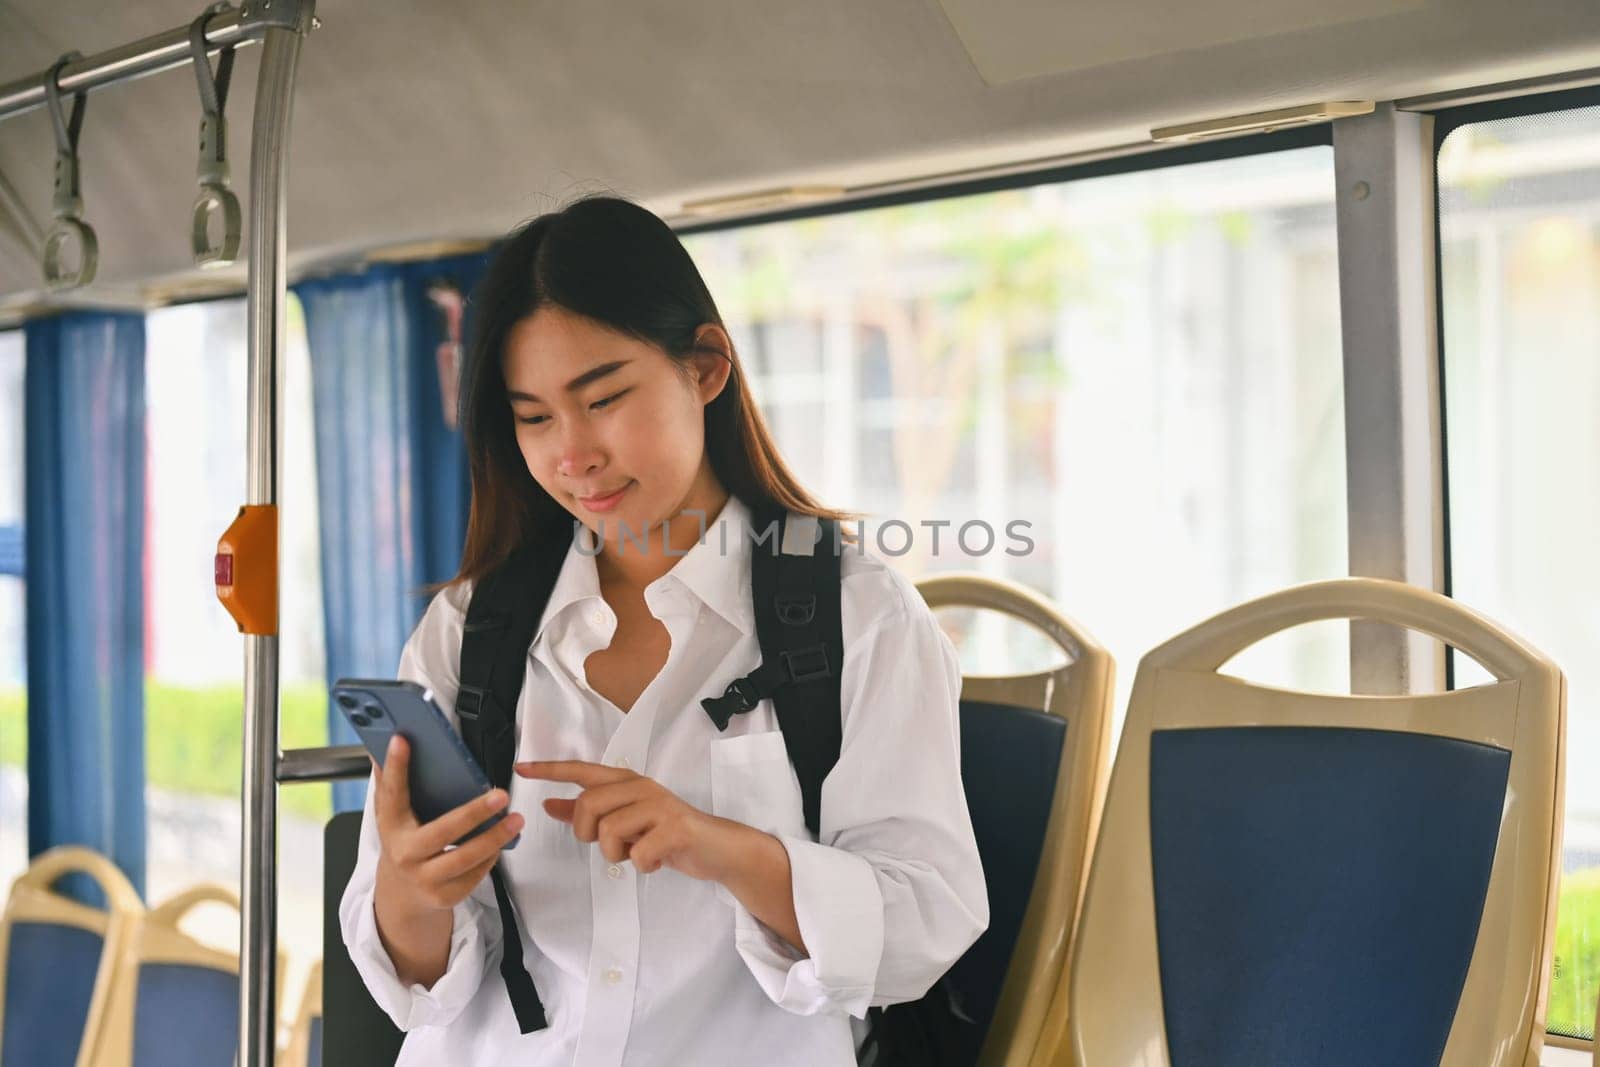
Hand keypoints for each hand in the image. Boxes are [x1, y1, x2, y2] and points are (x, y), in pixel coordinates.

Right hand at [372, 734, 524, 912]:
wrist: (402, 895)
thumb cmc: (404, 843)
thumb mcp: (393, 816)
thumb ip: (391, 783)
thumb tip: (387, 743)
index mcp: (391, 827)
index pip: (392, 793)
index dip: (396, 767)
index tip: (403, 740)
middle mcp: (406, 854)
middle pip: (443, 832)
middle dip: (473, 813)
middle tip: (500, 796)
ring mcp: (425, 879)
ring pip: (464, 859)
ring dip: (494, 838)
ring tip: (515, 820)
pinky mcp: (445, 896)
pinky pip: (474, 876)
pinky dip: (491, 858)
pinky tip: (502, 842)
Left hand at [516, 760, 731, 880]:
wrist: (717, 847)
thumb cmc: (667, 833)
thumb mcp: (625, 821)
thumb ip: (588, 812)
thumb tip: (548, 804)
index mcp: (627, 782)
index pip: (582, 771)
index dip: (550, 770)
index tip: (521, 768)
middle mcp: (641, 787)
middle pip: (588, 805)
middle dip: (588, 834)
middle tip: (610, 845)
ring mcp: (659, 806)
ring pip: (609, 832)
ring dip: (618, 855)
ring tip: (638, 853)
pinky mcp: (675, 828)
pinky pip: (638, 853)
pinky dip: (643, 865)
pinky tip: (656, 861)